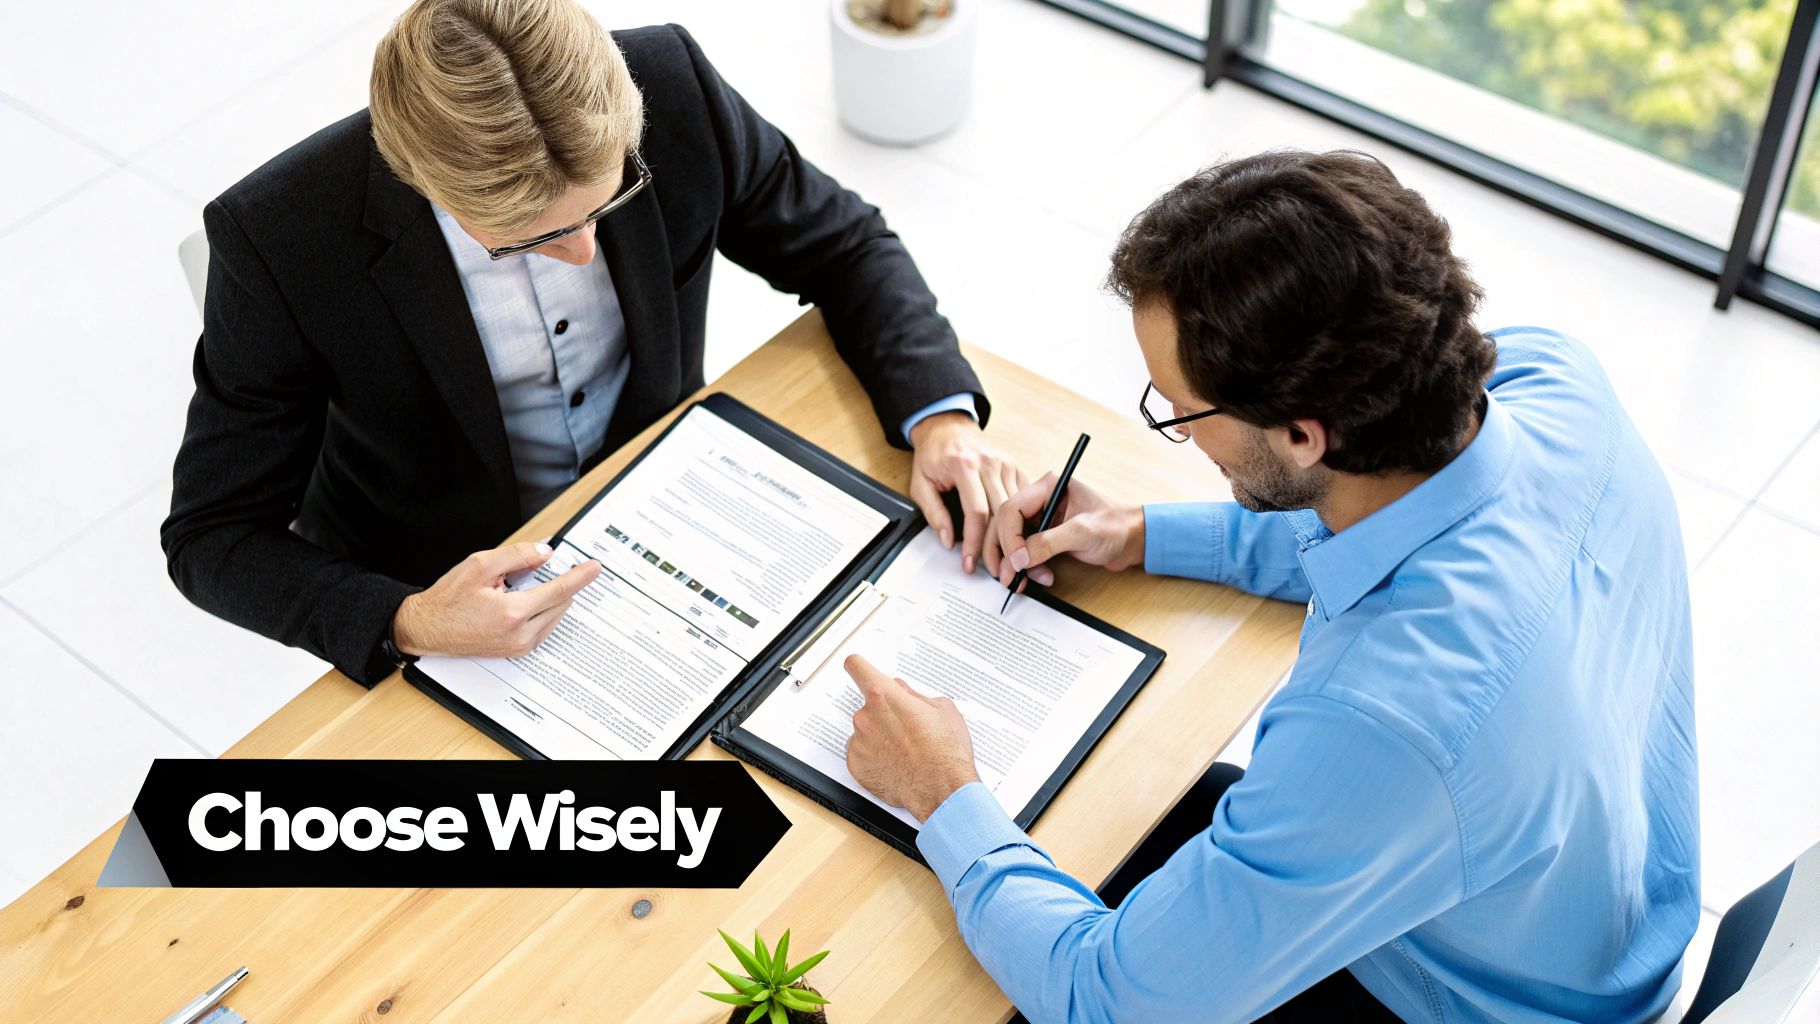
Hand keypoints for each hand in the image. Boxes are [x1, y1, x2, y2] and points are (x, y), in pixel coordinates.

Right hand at [392, 542, 601, 658]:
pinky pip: (543, 628)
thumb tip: (546, 554)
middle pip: (560, 604)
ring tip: (522, 587)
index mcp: (512, 612)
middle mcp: (520, 634)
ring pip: (554, 616)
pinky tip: (527, 601)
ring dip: (551, 599)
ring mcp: (519, 646)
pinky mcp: (516, 651)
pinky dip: (543, 611)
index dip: (580, 577)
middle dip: (561, 584)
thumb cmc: (448, 600)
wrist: (426, 629)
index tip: (595, 568)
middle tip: (551, 568)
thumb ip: (517, 556)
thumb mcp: (480, 565)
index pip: (559, 591)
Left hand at [844, 655, 981, 821]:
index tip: (858, 667)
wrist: (942, 790)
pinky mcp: (856, 766)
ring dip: (879, 737)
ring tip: (905, 751)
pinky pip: (862, 755)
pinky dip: (874, 758)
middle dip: (884, 714)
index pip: (857, 667)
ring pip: (866, 732)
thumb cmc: (945, 751)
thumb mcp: (942, 709)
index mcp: (884, 696)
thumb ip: (915, 695)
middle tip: (906, 729)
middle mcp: (866, 716)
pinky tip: (895, 764)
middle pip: (868, 706)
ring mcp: (859, 742)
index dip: (859, 666)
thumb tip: (904, 693)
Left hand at [907, 412, 1025, 576]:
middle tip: (993, 571)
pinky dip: (1023, 521)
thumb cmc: (933, 456)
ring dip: (1013, 538)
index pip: (976, 512)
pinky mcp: (1015, 467)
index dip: (974, 542)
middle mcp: (990, 463)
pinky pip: (1024, 499)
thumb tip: (948, 541)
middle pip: (1001, 513)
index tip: (969, 562)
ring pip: (1017, 509)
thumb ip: (933, 513)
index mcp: (964, 465)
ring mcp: (1006, 464)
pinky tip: (1018, 539)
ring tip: (1007, 562)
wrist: (948, 428)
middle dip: (997, 547)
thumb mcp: (921, 484)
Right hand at [982, 473, 1145, 589]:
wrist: (1134, 540)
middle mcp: (1040, 500)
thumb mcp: (1082, 532)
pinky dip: (1028, 568)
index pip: (1012, 509)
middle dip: (1005, 553)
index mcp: (1048, 487)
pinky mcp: (1045, 536)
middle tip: (1007, 576)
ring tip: (1026, 581)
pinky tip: (1042, 577)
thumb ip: (1048, 543)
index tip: (1016, 560)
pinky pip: (1025, 552)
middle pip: (1005, 525)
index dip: (1009, 537)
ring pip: (1012, 541)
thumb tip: (1018, 558)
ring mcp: (1042, 519)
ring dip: (1017, 565)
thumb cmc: (1116, 526)